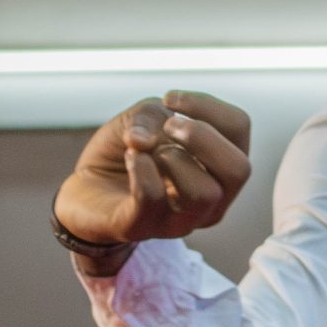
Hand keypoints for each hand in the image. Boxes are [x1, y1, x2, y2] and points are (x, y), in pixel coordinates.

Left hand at [53, 91, 253, 262]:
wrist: (87, 189)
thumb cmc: (127, 153)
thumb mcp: (141, 120)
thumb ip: (151, 115)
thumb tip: (148, 138)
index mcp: (219, 168)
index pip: (239, 128)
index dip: (207, 105)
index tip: (169, 98)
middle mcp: (211, 200)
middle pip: (238, 169)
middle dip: (203, 137)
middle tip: (169, 125)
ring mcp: (180, 221)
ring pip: (204, 194)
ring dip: (174, 158)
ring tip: (147, 149)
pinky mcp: (141, 228)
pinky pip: (152, 199)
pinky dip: (141, 168)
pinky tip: (130, 156)